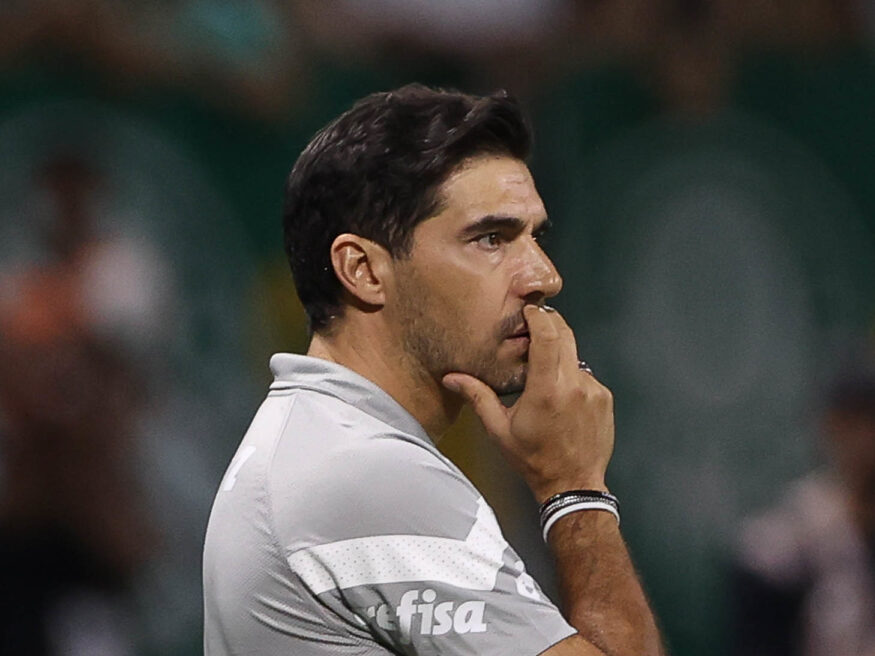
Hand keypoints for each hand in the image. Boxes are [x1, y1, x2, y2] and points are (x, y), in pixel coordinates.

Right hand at [443, 305, 614, 502]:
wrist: (572, 485)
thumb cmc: (534, 460)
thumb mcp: (499, 430)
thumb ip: (478, 397)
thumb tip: (452, 378)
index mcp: (546, 390)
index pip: (547, 337)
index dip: (539, 316)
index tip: (529, 309)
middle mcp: (573, 385)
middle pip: (565, 335)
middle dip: (550, 324)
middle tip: (535, 322)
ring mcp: (593, 390)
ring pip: (575, 356)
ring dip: (559, 355)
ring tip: (543, 373)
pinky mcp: (604, 398)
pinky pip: (586, 375)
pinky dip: (572, 377)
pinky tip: (561, 397)